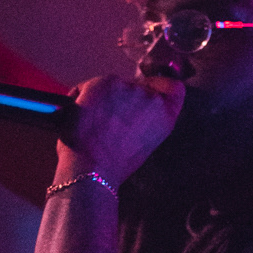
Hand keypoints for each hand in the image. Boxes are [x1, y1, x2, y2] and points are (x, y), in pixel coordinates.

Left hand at [55, 74, 183, 185]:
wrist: (93, 169)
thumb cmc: (116, 166)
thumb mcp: (144, 144)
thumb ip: (146, 121)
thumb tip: (131, 110)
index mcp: (164, 115)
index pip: (174, 88)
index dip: (160, 87)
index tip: (148, 94)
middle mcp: (150, 97)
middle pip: (135, 86)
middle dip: (122, 99)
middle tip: (108, 120)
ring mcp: (127, 87)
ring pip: (111, 86)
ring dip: (101, 99)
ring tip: (91, 123)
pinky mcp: (103, 83)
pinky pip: (87, 87)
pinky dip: (80, 98)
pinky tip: (78, 117)